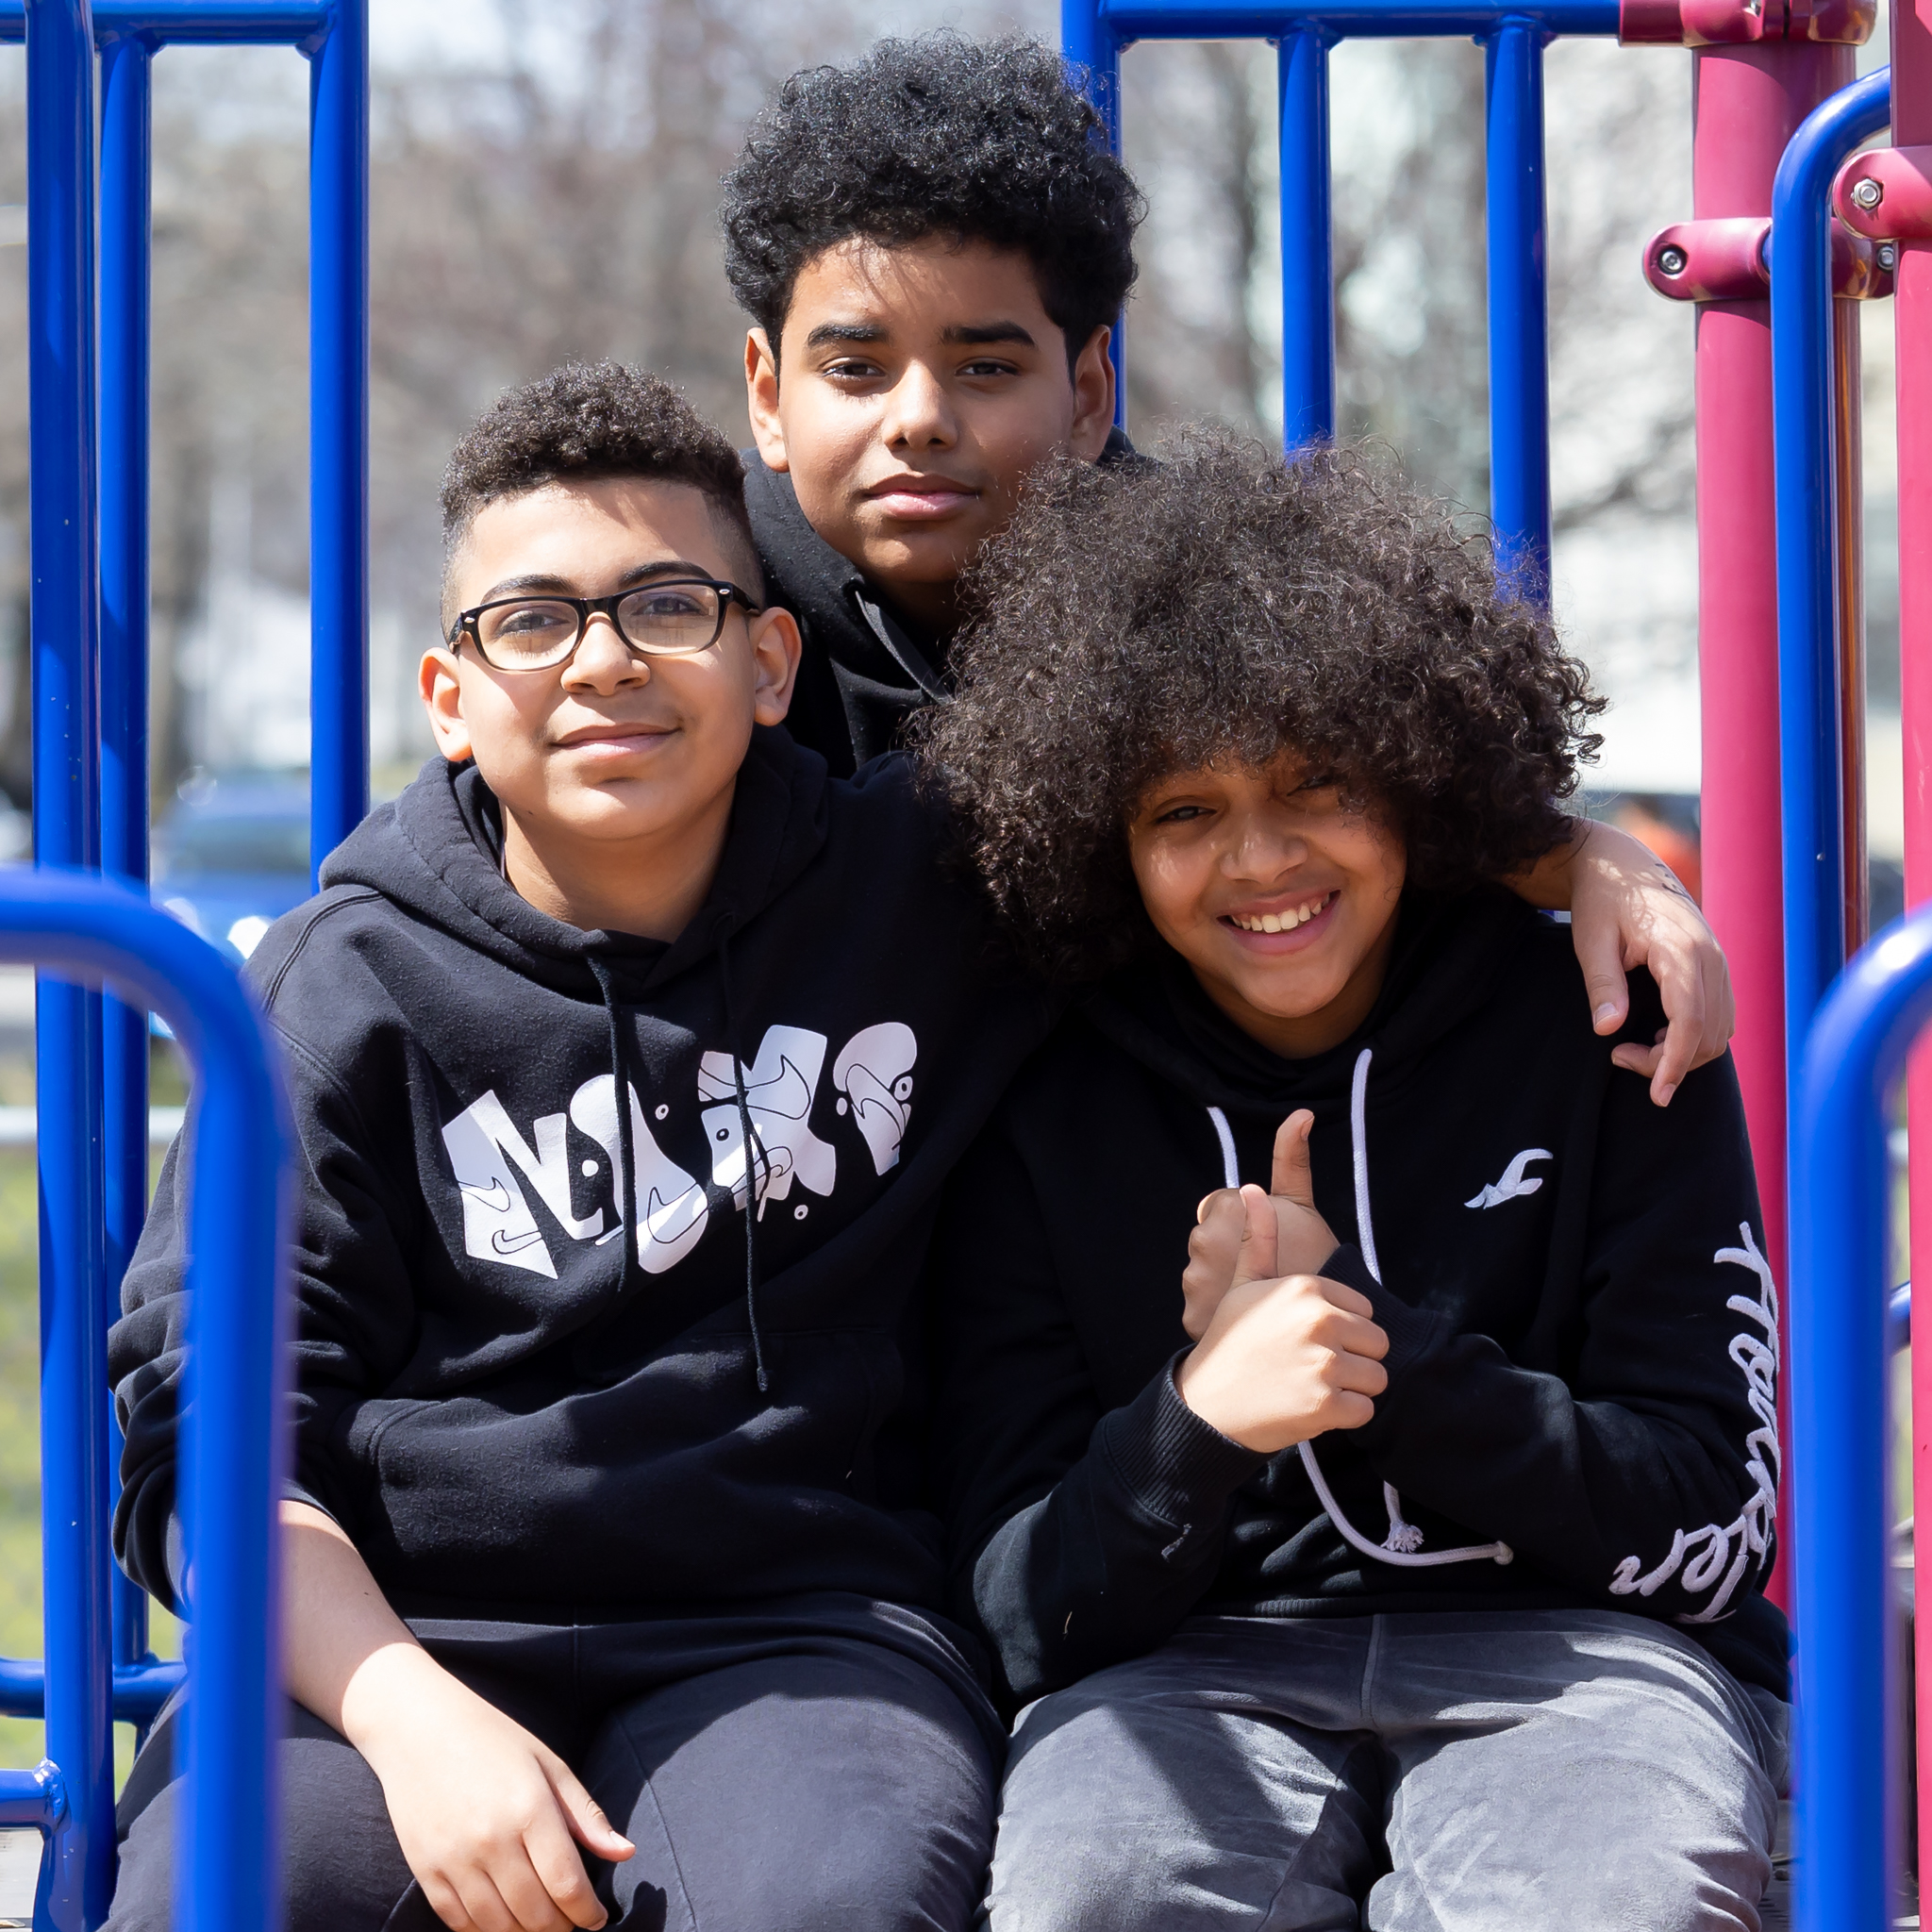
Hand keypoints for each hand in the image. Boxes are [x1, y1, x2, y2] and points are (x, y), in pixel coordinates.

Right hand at [344, 1645, 633, 1931]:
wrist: (419, 1728)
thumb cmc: (494, 1740)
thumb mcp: (549, 1765)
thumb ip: (586, 1816)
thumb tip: (625, 1853)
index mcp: (529, 1809)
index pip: (566, 1885)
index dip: (587, 1912)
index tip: (597, 1918)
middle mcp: (491, 1840)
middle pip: (535, 1914)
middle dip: (561, 1927)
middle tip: (572, 1922)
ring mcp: (454, 1860)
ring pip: (499, 1927)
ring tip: (542, 1924)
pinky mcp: (426, 1871)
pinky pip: (459, 1923)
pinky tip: (504, 1921)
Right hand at [1178, 1217, 1389, 1454]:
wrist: (1206, 1406)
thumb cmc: (1229, 1342)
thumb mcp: (1244, 1285)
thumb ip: (1259, 1238)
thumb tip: (1252, 1188)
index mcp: (1307, 1289)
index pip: (1365, 1311)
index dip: (1343, 1330)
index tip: (1309, 1341)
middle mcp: (1319, 1321)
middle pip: (1377, 1344)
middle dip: (1353, 1360)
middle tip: (1312, 1368)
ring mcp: (1323, 1364)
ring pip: (1376, 1378)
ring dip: (1351, 1390)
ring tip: (1312, 1388)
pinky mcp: (1326, 1405)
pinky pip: (1365, 1410)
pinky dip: (1344, 1416)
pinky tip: (1312, 1410)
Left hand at [1184, 1111, 1335, 1339]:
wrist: (1321, 1321)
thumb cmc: (1314, 1257)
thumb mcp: (1301, 1204)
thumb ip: (1291, 1158)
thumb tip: (1300, 1114)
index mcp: (1223, 1213)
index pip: (1217, 1208)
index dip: (1246, 1224)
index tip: (1271, 1240)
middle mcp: (1201, 1246)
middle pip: (1206, 1240)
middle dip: (1230, 1250)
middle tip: (1267, 1266)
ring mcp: (1194, 1284)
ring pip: (1200, 1274)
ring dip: (1220, 1281)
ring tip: (1256, 1293)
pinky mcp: (1192, 1318)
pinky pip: (1197, 1308)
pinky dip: (1214, 1314)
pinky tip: (1243, 1315)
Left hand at [1514, 819, 1732, 1106]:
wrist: (1623, 865)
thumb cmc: (1603, 901)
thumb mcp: (1591, 941)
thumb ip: (1603, 985)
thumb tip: (1608, 1030)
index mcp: (1682, 948)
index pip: (1690, 1020)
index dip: (1674, 1062)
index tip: (1657, 1095)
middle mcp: (1712, 957)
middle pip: (1709, 1033)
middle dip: (1670, 1062)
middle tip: (1619, 1057)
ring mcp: (1719, 961)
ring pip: (1720, 1030)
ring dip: (1683, 1052)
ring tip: (1631, 1048)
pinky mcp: (1716, 967)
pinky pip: (1719, 1015)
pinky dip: (1694, 1037)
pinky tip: (1656, 1035)